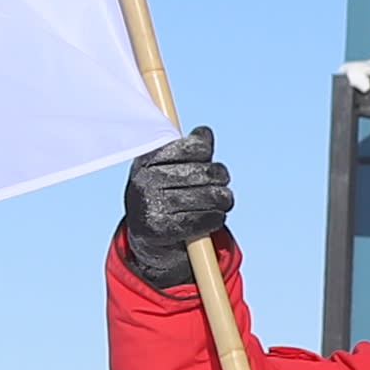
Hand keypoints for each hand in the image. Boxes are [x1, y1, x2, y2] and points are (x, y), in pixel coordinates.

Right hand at [118, 127, 233, 282]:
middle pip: (208, 172)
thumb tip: (204, 133)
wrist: (147, 237)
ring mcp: (151, 205)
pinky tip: (212, 218)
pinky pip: (207, 219)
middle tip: (220, 185)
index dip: (206, 154)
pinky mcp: (162, 230)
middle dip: (221, 180)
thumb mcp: (170, 167)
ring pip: (212, 197)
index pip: (195, 147)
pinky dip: (216, 219)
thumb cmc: (165, 194)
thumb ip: (190, 148)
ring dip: (223, 201)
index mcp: (147, 159)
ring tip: (220, 202)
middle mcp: (145, 180)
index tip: (205, 161)